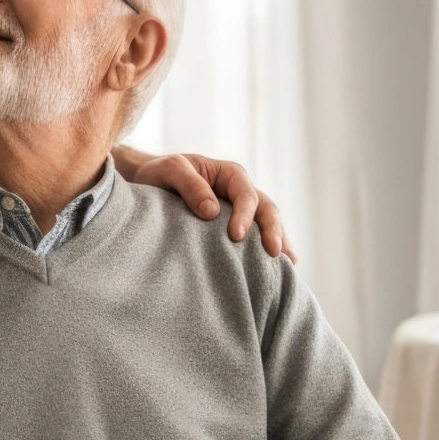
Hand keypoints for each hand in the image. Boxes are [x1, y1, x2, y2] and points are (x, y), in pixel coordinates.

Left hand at [129, 152, 295, 260]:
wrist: (151, 182)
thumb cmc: (161, 172)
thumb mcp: (170, 170)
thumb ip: (189, 185)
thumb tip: (212, 212)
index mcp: (229, 174)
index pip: (246, 195)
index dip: (244, 215)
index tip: (236, 236)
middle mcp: (240, 192)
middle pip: (266, 209)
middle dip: (273, 231)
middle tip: (275, 254)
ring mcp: (241, 211)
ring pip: (267, 224)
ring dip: (279, 242)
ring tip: (288, 265)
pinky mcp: (234, 228)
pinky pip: (256, 238)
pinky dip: (267, 251)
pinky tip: (279, 269)